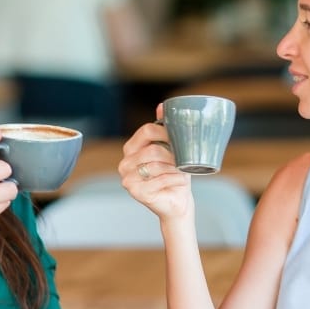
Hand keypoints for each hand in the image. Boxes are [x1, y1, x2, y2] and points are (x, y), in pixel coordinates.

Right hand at [117, 105, 191, 220]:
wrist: (177, 201)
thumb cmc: (175, 174)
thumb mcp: (173, 150)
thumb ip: (165, 129)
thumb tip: (162, 106)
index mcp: (131, 149)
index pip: (146, 131)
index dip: (165, 132)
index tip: (181, 138)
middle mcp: (125, 163)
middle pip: (152, 149)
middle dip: (173, 155)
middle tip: (184, 161)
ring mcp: (127, 178)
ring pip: (156, 165)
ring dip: (175, 169)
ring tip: (183, 172)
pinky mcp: (134, 191)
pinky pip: (159, 180)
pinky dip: (175, 179)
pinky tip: (180, 182)